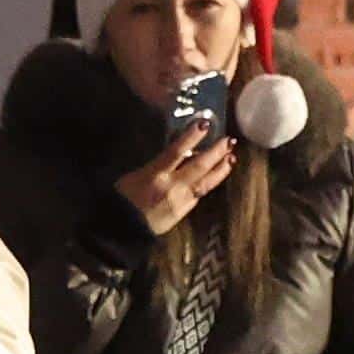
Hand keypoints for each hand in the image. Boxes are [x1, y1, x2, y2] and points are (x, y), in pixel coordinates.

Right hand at [113, 127, 237, 237]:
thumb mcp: (134, 175)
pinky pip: (199, 196)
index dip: (192, 136)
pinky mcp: (184, 213)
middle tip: (228, 140)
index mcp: (156, 174)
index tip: (204, 123)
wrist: (123, 230)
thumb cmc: (122, 199)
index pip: (177, 151)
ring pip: (206, 183)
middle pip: (199, 166)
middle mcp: (173, 186)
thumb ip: (156, 164)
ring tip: (231, 158)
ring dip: (220, 169)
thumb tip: (175, 154)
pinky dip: (209, 184)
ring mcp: (181, 201)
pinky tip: (215, 178)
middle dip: (216, 152)